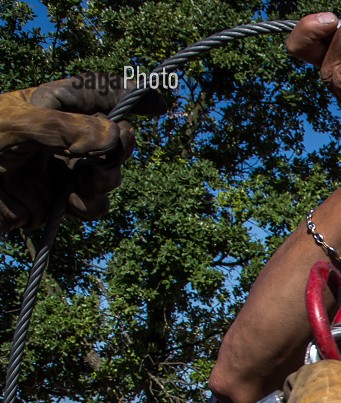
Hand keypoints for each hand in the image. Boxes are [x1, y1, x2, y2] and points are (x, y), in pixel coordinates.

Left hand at [0, 75, 160, 230]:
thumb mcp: (16, 126)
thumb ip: (66, 129)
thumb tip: (114, 137)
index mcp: (49, 105)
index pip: (97, 93)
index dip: (129, 95)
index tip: (159, 103)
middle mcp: (60, 136)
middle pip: (113, 138)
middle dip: (118, 149)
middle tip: (111, 156)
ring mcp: (60, 170)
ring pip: (108, 174)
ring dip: (106, 181)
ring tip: (88, 184)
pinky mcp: (57, 202)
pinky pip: (94, 204)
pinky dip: (91, 206)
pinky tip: (74, 205)